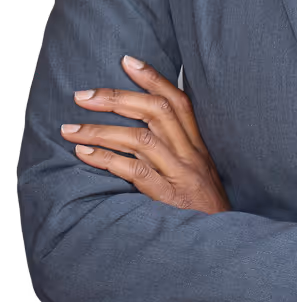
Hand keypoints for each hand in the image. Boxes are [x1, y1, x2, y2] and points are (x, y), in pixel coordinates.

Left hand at [62, 55, 230, 214]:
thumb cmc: (202, 209)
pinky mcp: (167, 197)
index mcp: (197, 144)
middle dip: (117, 98)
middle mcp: (190, 153)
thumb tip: (140, 132)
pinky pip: (135, 171)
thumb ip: (176, 152)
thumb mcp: (196, 174)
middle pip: (156, 112)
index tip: (126, 60)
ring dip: (101, 129)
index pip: (177, 100)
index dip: (153, 77)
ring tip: (70, 128)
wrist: (222, 241)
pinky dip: (107, 159)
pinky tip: (85, 154)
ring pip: (141, 138)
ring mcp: (179, 174)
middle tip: (83, 95)